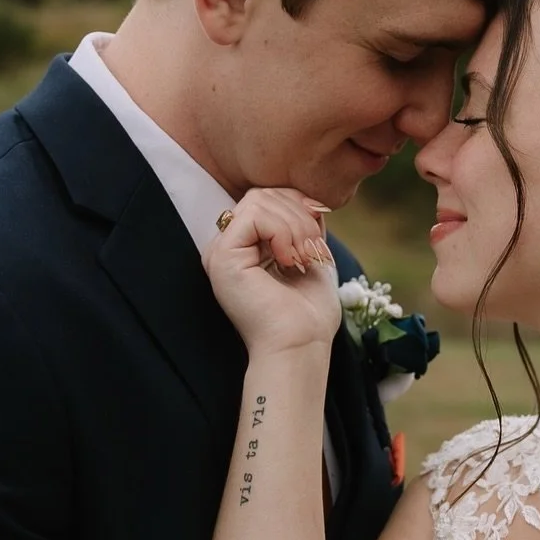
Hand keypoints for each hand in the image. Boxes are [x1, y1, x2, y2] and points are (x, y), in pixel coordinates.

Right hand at [203, 188, 339, 353]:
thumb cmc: (308, 313)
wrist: (299, 346)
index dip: (299, 206)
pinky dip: (282, 231)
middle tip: (314, 250)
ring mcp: (221, 251)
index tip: (318, 237)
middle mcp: (228, 247)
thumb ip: (305, 226)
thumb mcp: (311, 257)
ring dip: (295, 225)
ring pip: (259, 200)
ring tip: (304, 257)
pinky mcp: (222, 256)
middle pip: (263, 194)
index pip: (269, 198)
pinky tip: (289, 259)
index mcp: (245, 247)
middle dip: (299, 214)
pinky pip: (254, 215)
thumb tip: (312, 199)